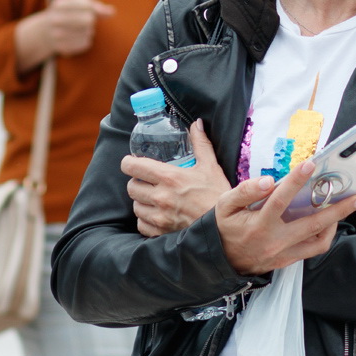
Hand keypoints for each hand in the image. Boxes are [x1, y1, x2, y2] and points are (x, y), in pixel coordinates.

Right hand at [16, 0, 115, 72]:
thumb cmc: (69, 14)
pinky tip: (76, 37)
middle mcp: (55, 19)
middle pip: (89, 19)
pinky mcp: (63, 47)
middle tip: (85, 20)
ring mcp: (57, 34)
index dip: (93, 8)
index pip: (86, 4)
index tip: (89, 9)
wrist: (47, 31)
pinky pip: (86, 43)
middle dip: (91, 20)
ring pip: (88, 32)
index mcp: (59, 4)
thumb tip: (112, 12)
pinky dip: (86, 40)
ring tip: (79, 29)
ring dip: (89, 31)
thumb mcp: (79, 4)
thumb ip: (97, 6)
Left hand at [123, 120, 230, 236]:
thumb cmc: (219, 195)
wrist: (226, 226)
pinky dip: (146, 220)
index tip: (133, 163)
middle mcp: (161, 197)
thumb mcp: (211, 166)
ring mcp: (159, 216)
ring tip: (154, 199)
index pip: (133, 167)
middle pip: (131, 187)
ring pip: (135, 206)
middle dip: (138, 183)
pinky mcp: (161, 232)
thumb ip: (201, 144)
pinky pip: (141, 225)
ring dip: (142, 202)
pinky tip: (157, 215)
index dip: (129, 163)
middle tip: (148, 182)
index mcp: (170, 177)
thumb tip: (197, 124)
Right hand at [216, 159, 355, 275]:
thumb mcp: (225, 205)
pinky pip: (313, 249)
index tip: (311, 164)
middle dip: (338, 209)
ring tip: (345, 207)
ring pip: (319, 241)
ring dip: (335, 224)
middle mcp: (275, 241)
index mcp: (258, 225)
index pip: (280, 200)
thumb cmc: (224, 228)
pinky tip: (328, 221)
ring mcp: (283, 254)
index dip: (296, 181)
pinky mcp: (287, 261)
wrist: (218, 260)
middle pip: (313, 224)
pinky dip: (324, 235)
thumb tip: (269, 182)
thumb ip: (245, 191)